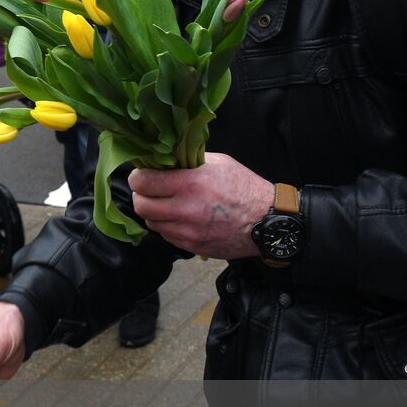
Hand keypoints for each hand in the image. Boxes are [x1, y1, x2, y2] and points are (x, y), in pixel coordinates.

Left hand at [128, 152, 274, 259]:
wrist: (268, 221)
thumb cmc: (244, 187)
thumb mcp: (219, 163)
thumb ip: (188, 161)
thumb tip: (164, 160)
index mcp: (191, 184)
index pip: (143, 182)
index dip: (138, 177)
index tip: (143, 175)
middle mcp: (186, 210)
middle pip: (141, 206)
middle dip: (141, 196)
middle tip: (149, 190)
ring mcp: (188, 232)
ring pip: (152, 223)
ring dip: (154, 213)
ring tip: (166, 204)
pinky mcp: (193, 247)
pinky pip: (167, 237)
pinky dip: (168, 227)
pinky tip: (180, 218)